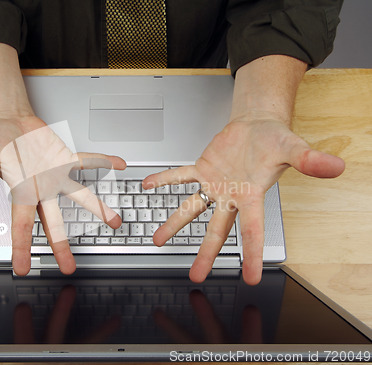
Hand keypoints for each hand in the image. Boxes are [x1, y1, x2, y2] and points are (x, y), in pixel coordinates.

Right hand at [0, 114, 125, 274]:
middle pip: (52, 221)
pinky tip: (118, 165)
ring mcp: (55, 175)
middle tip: (69, 268)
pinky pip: (87, 161)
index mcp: (20, 190)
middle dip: (61, 245)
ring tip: (115, 222)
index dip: (21, 247)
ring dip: (96, 207)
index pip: (20, 224)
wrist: (9, 122)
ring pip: (78, 195)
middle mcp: (40, 188)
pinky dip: (102, 162)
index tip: (22, 269)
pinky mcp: (64, 158)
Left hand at [143, 118, 344, 284]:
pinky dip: (165, 179)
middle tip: (196, 276)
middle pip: (216, 230)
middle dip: (206, 253)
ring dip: (174, 224)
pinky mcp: (203, 169)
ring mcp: (215, 184)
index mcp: (252, 196)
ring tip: (158, 240)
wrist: (258, 126)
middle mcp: (231, 196)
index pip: (252, 230)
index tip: (249, 278)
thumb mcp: (293, 148)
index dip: (251, 254)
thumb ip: (309, 160)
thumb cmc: (275, 140)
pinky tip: (149, 185)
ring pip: (192, 208)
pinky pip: (180, 175)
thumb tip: (335, 165)